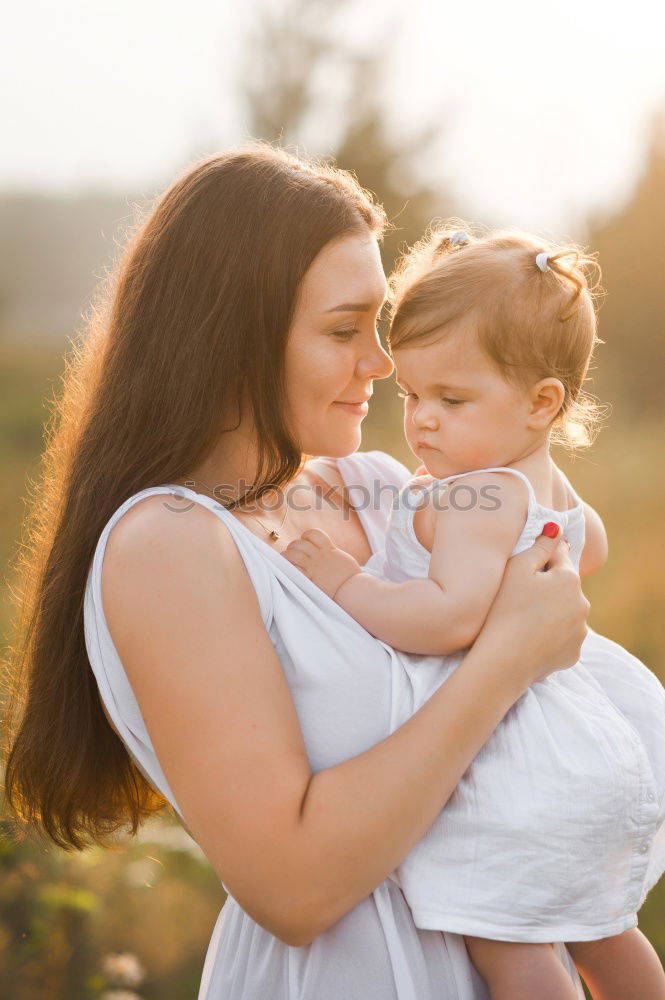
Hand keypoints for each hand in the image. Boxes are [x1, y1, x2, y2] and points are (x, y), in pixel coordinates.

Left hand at [282, 529, 361, 599]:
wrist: (353, 588)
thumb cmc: (350, 576)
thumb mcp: (342, 558)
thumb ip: (332, 553)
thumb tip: (329, 551)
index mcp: (329, 550)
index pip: (314, 534)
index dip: (306, 536)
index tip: (306, 541)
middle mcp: (320, 556)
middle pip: (300, 543)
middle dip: (294, 546)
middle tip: (294, 553)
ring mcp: (314, 568)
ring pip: (294, 554)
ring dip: (288, 555)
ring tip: (288, 559)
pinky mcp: (310, 579)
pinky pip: (295, 570)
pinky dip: (289, 568)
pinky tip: (288, 570)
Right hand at [477, 525, 589, 690]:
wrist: (503, 660)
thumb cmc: (505, 608)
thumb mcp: (517, 568)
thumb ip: (540, 545)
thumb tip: (556, 529)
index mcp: (569, 579)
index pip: (559, 556)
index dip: (540, 559)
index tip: (523, 569)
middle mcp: (583, 604)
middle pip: (564, 586)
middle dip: (547, 587)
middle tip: (518, 597)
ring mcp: (580, 631)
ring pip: (566, 612)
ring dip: (551, 611)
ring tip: (523, 619)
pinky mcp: (573, 654)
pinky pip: (563, 637)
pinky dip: (551, 635)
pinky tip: (530, 638)